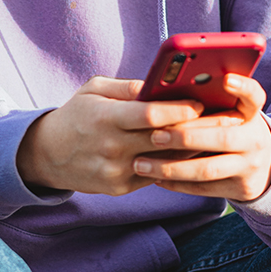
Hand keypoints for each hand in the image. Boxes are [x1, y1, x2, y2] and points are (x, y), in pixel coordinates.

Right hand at [17, 76, 203, 195]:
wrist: (47, 155)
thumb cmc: (76, 114)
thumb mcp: (94, 90)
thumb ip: (127, 88)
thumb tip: (159, 84)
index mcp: (106, 117)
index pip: (150, 115)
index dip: (179, 109)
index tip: (201, 103)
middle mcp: (112, 146)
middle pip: (163, 139)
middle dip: (195, 129)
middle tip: (223, 120)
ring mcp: (116, 170)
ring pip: (165, 162)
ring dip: (191, 150)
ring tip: (215, 138)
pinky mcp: (120, 187)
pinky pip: (155, 176)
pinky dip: (174, 165)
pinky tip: (192, 154)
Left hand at [132, 74, 270, 201]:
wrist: (264, 165)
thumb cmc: (230, 127)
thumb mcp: (230, 111)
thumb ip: (209, 100)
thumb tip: (163, 92)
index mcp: (251, 112)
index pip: (254, 95)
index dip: (242, 87)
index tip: (225, 79)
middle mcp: (255, 138)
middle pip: (221, 137)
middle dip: (184, 137)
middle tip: (153, 136)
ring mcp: (250, 166)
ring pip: (208, 169)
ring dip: (171, 167)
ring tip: (141, 164)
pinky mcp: (241, 189)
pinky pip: (203, 188)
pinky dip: (176, 183)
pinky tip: (154, 177)